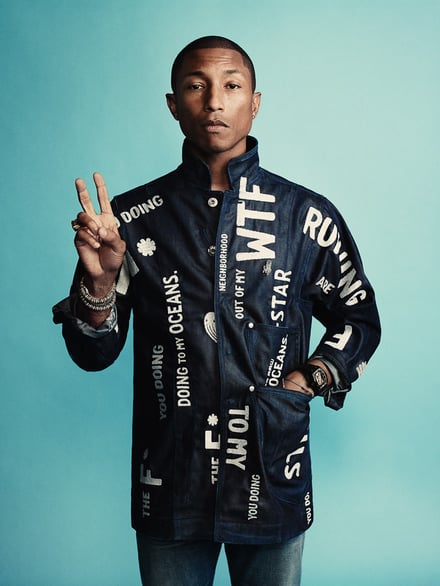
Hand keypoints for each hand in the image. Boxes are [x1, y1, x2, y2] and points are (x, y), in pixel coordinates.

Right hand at [73, 172, 125, 291]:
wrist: (104, 272)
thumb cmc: (114, 258)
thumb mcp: (120, 247)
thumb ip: (112, 236)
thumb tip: (100, 230)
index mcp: (107, 220)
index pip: (103, 200)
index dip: (100, 188)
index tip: (96, 175)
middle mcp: (95, 222)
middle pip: (86, 202)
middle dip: (82, 191)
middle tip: (79, 180)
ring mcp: (86, 229)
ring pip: (82, 216)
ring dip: (90, 224)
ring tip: (97, 234)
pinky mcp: (79, 238)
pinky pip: (81, 232)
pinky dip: (89, 238)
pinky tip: (95, 245)